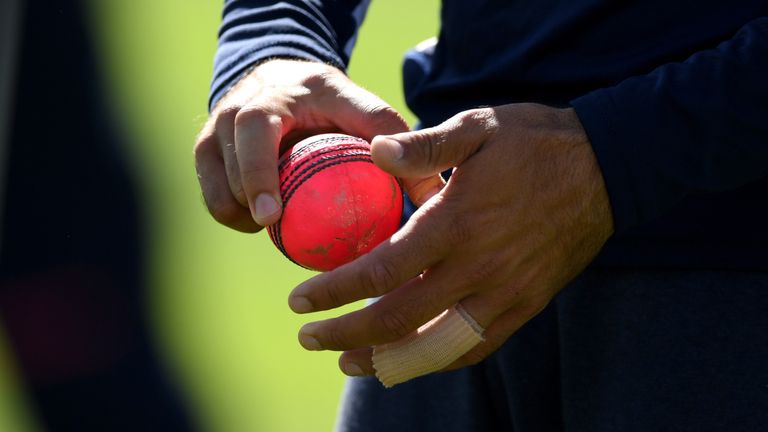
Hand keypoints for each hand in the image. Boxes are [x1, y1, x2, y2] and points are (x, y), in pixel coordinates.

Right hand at [194, 59, 440, 231]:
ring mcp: (217, 127)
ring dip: (237, 207)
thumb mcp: (366, 113)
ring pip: (213, 177)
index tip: (273, 214)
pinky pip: (209, 189)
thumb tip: (433, 196)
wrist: (287, 83)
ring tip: (271, 229)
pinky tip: (259, 225)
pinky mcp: (206, 148)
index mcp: (277, 96)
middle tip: (268, 225)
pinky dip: (230, 211)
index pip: (257, 129)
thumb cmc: (335, 106)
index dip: (258, 173)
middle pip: (225, 152)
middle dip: (242, 192)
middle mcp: (239, 106)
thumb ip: (396, 144)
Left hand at [288, 103, 613, 376]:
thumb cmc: (535, 143)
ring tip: (349, 361)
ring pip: (436, 345)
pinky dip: (437, 359)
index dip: (336, 291)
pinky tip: (411, 359)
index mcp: (459, 222)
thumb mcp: (478, 127)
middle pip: (400, 318)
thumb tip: (372, 151)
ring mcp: (506, 292)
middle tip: (309, 337)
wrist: (607, 169)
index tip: (301, 300)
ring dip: (387, 360)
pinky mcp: (526, 304)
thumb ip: (424, 146)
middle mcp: (480, 267)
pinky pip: (476, 346)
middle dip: (347, 333)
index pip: (383, 270)